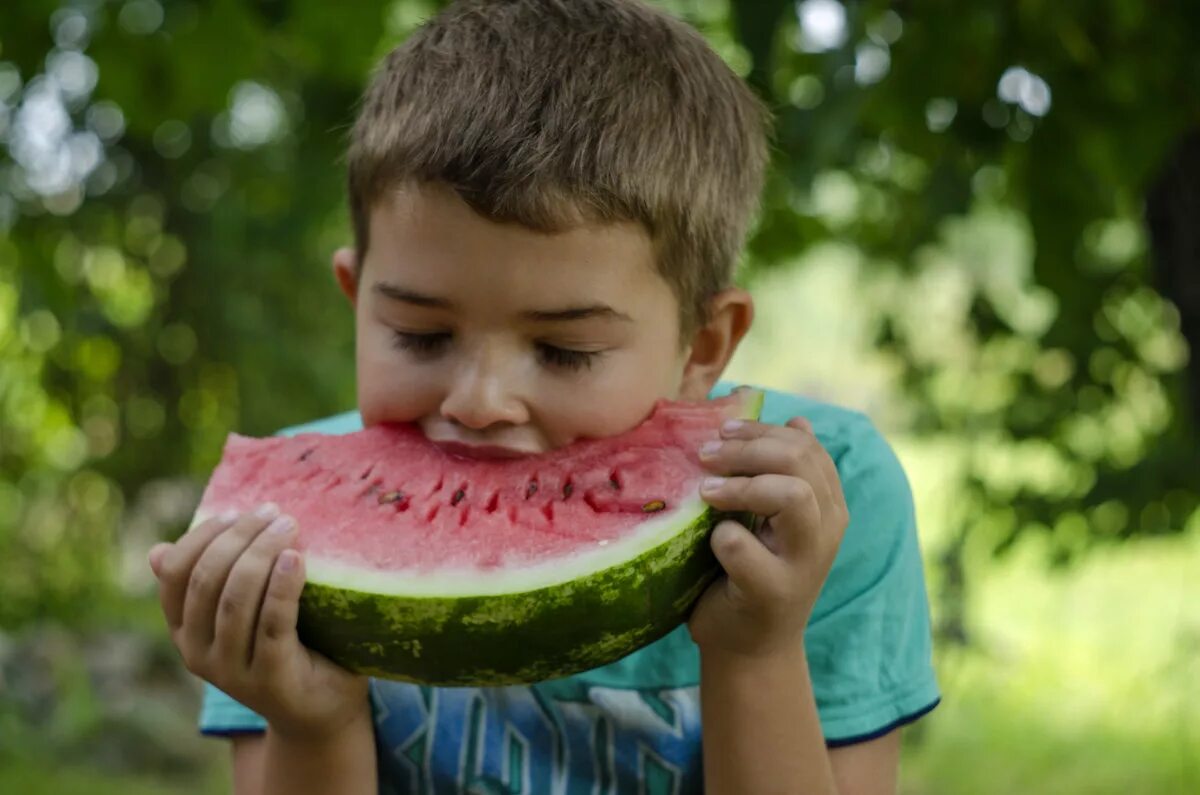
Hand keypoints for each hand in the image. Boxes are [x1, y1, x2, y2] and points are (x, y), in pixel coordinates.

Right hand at [148, 504, 368, 739]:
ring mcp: (230, 671)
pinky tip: (296, 559)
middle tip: (274, 513)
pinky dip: (282, 585)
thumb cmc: (284, 645)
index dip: (202, 536)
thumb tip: (157, 552)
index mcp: (184, 630)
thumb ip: (209, 581)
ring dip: (262, 554)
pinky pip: (272, 623)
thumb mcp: (241, 612)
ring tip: (289, 526)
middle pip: (207, 580)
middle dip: (239, 537)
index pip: (175, 574)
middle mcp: (197, 653)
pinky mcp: (269, 678)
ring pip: (237, 600)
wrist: (319, 707)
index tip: (237, 511)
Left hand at [688, 417, 848, 657]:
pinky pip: (740, 546)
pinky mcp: (773, 594)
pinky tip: (709, 544)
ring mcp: (804, 564)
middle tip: (704, 456)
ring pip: (792, 495)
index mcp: (828, 507)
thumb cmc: (751, 574)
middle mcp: (826, 531)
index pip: (806, 446)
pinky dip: (718, 537)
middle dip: (747, 450)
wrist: (748, 648)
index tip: (722, 431)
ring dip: (741, 486)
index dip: (762, 431)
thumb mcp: (771, 520)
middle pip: (800, 462)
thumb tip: (796, 419)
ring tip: (706, 493)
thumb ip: (783, 474)